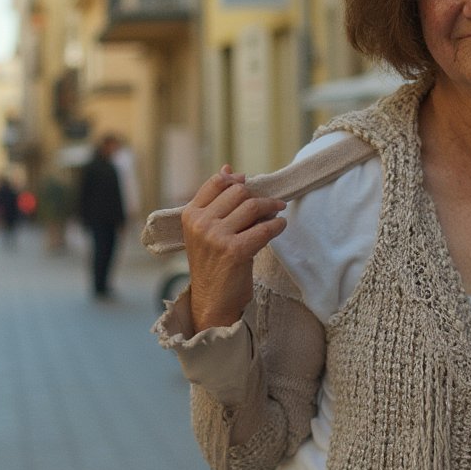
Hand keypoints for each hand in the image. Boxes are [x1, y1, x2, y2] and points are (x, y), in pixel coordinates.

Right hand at [181, 165, 287, 331]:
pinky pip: (264, 229)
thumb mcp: (205, 231)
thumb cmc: (212, 265)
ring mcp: (216, 237)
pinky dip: (277, 225)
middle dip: (257, 196)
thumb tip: (228, 169)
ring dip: (271, 207)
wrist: (211, 301)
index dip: (236, 180)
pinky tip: (280, 226)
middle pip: (238, 192)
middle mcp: (201, 223)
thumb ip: (215, 202)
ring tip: (277, 212)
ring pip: (252, 206)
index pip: (216, 183)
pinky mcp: (235, 251)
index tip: (249, 184)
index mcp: (190, 215)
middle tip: (270, 204)